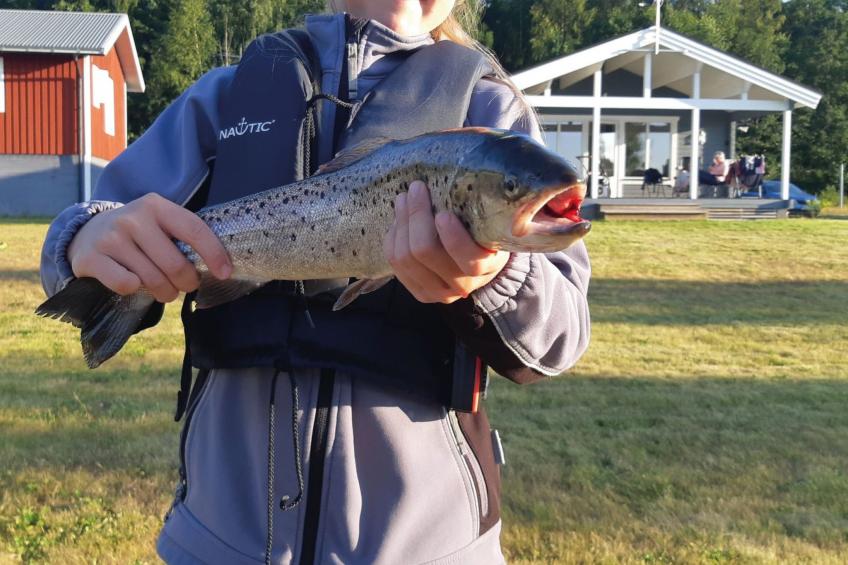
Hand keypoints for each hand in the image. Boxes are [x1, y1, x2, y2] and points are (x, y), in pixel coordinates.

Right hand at [68, 193, 231, 301]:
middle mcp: (133, 218)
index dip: (214, 254)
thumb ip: (183, 237)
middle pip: (175, 264)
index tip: (225, 273)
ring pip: (153, 279)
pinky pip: (126, 285)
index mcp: (156, 206)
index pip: (194, 230)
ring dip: (165, 292)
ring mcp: (111, 237)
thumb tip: (219, 266)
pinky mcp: (92, 257)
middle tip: (186, 285)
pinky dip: (135, 290)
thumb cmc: (137, 234)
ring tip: (164, 289)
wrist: (86, 233)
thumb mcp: (159, 224)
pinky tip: (134, 283)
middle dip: (187, 283)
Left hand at [384, 181, 508, 303]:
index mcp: (487, 267)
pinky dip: (393, 237)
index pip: (470, 259)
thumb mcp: (492, 222)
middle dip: (416, 215)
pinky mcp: (419, 293)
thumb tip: (477, 181)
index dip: (453, 237)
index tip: (443, 213)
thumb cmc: (484, 234)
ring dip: (400, 222)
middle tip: (416, 188)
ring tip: (404, 199)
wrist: (479, 266)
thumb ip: (486, 209)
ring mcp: (438, 293)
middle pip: (425, 252)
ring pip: (404, 257)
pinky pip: (394, 263)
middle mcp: (462, 285)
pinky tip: (399, 221)